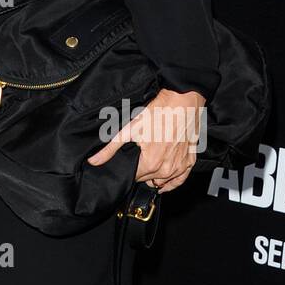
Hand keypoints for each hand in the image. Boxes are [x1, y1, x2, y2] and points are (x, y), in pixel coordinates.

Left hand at [86, 87, 205, 193]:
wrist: (182, 102)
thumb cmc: (158, 113)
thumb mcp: (130, 129)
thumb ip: (110, 148)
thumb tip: (94, 161)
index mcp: (151, 163)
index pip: (135, 178)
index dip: (129, 170)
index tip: (129, 160)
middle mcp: (167, 169)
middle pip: (148, 179)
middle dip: (141, 171)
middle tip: (139, 157)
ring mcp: (180, 166)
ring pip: (163, 181)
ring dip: (155, 177)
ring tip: (149, 165)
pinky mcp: (190, 161)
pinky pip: (181, 179)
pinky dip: (172, 182)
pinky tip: (165, 183)